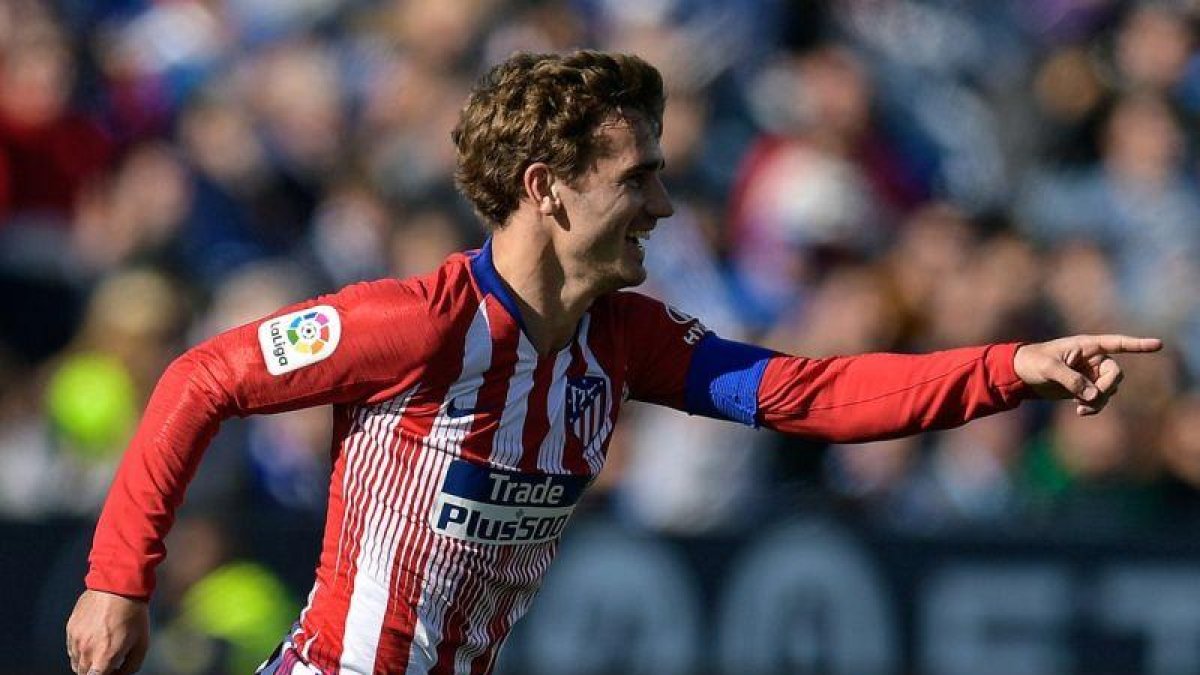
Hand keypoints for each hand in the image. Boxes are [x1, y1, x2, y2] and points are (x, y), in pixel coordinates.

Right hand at [66, 589, 149, 674]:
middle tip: (108, 660)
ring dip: (87, 661)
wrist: (118, 586)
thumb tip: (119, 674)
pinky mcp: (70, 628)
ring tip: (102, 647)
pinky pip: (71, 648)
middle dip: (96, 671)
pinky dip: (80, 649)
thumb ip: (130, 666)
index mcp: (105, 656)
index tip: (110, 671)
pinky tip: (94, 638)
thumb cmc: (133, 614)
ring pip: (76, 662)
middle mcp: (86, 650)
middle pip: (83, 673)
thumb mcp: (142, 643)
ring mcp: (76, 639)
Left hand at [1013, 334, 1161, 415]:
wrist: (1019, 374)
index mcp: (1086, 346)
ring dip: (1099, 401)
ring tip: (1080, 408)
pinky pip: (1100, 399)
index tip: (1158, 345)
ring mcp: (1090, 374)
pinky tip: (1079, 410)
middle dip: (1106, 388)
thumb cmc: (1032, 362)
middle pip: (1115, 374)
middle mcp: (1093, 359)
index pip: (1117, 343)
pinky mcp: (1085, 388)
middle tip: (1091, 399)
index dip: (1138, 345)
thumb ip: (1071, 380)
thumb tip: (1094, 395)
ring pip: (1109, 390)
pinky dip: (1094, 406)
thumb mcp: (1049, 369)